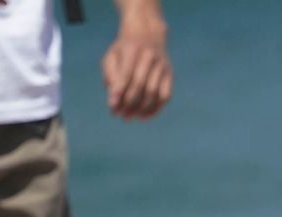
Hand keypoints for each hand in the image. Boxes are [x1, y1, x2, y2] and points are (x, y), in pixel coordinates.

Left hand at [102, 4, 171, 119]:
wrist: (148, 34)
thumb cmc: (125, 49)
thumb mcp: (112, 56)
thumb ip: (111, 75)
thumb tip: (113, 101)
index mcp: (132, 49)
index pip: (126, 74)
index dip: (119, 92)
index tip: (112, 107)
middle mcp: (149, 56)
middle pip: (140, 85)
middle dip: (129, 103)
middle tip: (120, 116)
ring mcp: (162, 66)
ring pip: (153, 93)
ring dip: (141, 109)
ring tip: (129, 117)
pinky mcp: (170, 74)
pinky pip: (165, 96)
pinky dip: (155, 109)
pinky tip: (144, 117)